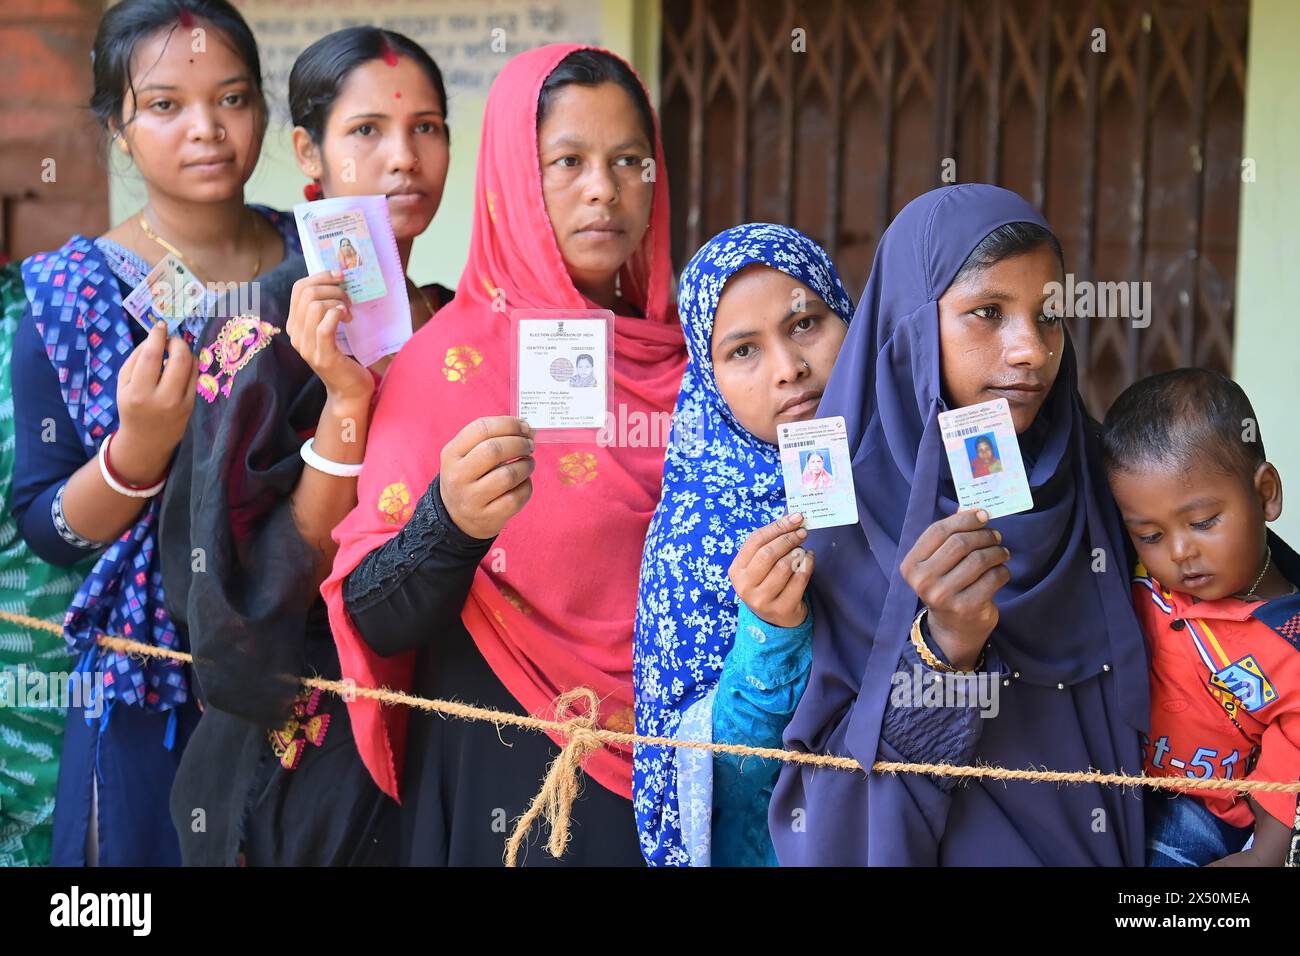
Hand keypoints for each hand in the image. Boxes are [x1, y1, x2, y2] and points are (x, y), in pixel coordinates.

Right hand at [113, 323, 198, 484]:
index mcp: (138, 392)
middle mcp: (161, 398)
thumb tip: (155, 337)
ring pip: (191, 366)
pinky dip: (191, 365)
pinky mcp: (192, 406)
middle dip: (177, 342)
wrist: (146, 440)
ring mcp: (180, 403)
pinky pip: (196, 377)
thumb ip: (136, 359)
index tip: (160, 325)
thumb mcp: (122, 384)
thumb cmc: (131, 407)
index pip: (151, 355)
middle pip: (179, 358)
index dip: (158, 336)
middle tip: (170, 339)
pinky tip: (182, 365)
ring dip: (185, 352)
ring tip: (175, 351)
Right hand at [286, 270, 372, 406]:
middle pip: (307, 293)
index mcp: (295, 325)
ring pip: (315, 306)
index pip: (299, 288)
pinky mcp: (323, 356)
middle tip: (348, 300)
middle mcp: (296, 335)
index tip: (340, 278)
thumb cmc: (343, 358)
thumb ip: (325, 310)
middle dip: (332, 288)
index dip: (320, 276)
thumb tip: (336, 279)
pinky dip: (337, 315)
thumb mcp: (329, 330)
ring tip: (349, 313)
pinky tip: (347, 318)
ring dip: (338, 302)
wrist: (349, 391)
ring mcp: (307, 347)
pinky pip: (325, 326)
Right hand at [439, 416, 535, 539]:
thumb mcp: (465, 455)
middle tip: (530, 445)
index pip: (481, 429)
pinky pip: (516, 498)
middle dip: (519, 443)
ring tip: (528, 463)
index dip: (509, 424)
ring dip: (526, 465)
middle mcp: (458, 476)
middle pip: (494, 450)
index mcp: (451, 454)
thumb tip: (525, 428)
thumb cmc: (469, 478)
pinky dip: (526, 486)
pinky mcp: (488, 516)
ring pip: (508, 475)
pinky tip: (524, 482)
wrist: (456, 518)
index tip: (524, 426)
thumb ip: (490, 438)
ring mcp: (472, 499)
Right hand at [728, 512, 814, 627]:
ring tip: (803, 550)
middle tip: (803, 532)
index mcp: (736, 570)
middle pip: (768, 554)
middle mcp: (745, 586)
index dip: (777, 526)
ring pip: (784, 567)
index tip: (796, 518)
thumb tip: (793, 518)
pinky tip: (809, 560)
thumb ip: (770, 543)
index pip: (755, 540)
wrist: (777, 617)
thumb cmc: (768, 582)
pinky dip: (808, 565)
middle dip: (789, 539)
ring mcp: (761, 600)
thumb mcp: (760, 565)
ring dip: (798, 553)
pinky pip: (799, 581)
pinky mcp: (780, 609)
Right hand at [899, 508, 1009, 669]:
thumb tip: (969, 506)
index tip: (983, 515)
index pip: (938, 531)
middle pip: (960, 543)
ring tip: (1002, 553)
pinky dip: (1002, 571)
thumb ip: (950, 535)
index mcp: (911, 565)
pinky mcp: (966, 607)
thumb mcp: (940, 562)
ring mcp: (943, 596)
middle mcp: (923, 581)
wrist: (953, 629)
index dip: (964, 519)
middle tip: (996, 536)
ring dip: (996, 552)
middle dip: (984, 535)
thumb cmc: (946, 586)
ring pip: (979, 559)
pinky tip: (1001, 571)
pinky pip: (993, 578)